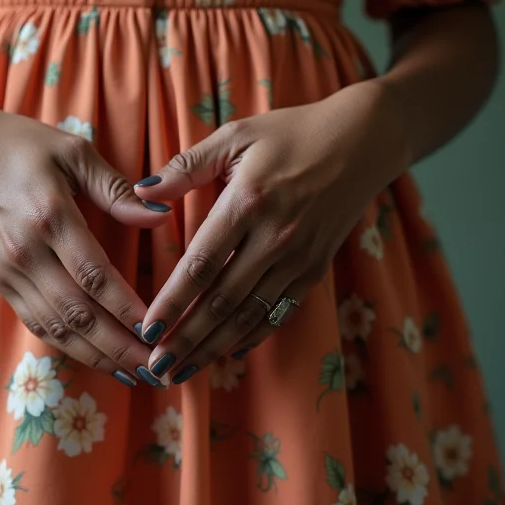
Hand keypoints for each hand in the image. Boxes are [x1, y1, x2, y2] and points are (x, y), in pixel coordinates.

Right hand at [0, 90, 172, 386]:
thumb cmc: (19, 145)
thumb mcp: (72, 152)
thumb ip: (115, 189)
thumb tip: (160, 215)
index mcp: (49, 217)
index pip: (95, 277)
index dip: (129, 310)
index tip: (161, 331)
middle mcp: (26, 253)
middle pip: (78, 314)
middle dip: (120, 346)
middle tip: (157, 368)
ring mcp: (8, 272)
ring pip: (56, 328)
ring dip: (96, 355)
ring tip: (134, 372)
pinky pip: (36, 322)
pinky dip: (67, 346)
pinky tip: (94, 356)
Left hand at [135, 81, 405, 383]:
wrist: (363, 141)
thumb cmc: (291, 132)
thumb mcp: (236, 136)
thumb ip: (187, 166)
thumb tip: (140, 192)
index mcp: (248, 202)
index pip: (201, 265)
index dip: (172, 303)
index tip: (146, 331)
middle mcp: (274, 237)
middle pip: (222, 301)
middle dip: (187, 339)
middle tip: (157, 368)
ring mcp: (299, 257)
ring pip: (249, 314)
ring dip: (213, 347)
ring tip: (184, 371)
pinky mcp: (316, 268)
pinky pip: (280, 312)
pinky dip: (253, 336)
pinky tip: (228, 352)